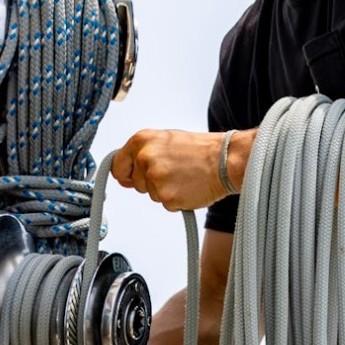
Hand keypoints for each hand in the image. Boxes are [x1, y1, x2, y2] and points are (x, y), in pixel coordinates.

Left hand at [111, 128, 250, 210]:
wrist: (227, 160)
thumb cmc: (201, 150)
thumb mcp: (166, 140)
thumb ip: (142, 154)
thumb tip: (124, 176)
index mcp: (142, 140)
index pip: (117, 165)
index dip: (127, 174)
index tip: (134, 177)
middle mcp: (144, 158)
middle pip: (136, 183)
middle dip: (152, 182)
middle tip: (175, 171)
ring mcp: (155, 178)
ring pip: (151, 194)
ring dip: (166, 190)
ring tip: (185, 176)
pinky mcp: (166, 197)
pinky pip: (165, 204)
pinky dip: (177, 199)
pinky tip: (190, 186)